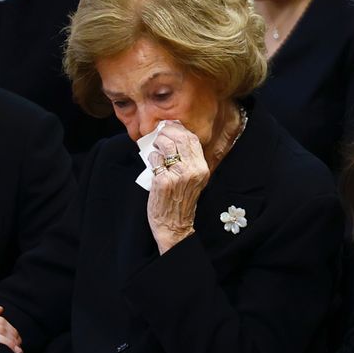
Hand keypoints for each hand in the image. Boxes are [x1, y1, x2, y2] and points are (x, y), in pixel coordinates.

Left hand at [146, 122, 209, 254]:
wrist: (174, 225)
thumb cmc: (181, 202)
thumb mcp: (193, 180)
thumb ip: (188, 161)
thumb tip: (175, 138)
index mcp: (202, 168)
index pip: (192, 140)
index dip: (180, 130)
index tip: (171, 127)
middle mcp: (192, 170)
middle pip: (179, 138)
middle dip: (166, 132)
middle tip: (159, 134)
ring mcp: (178, 175)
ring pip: (166, 145)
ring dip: (158, 143)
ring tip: (156, 147)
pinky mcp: (163, 181)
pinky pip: (155, 159)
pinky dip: (152, 158)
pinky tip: (153, 164)